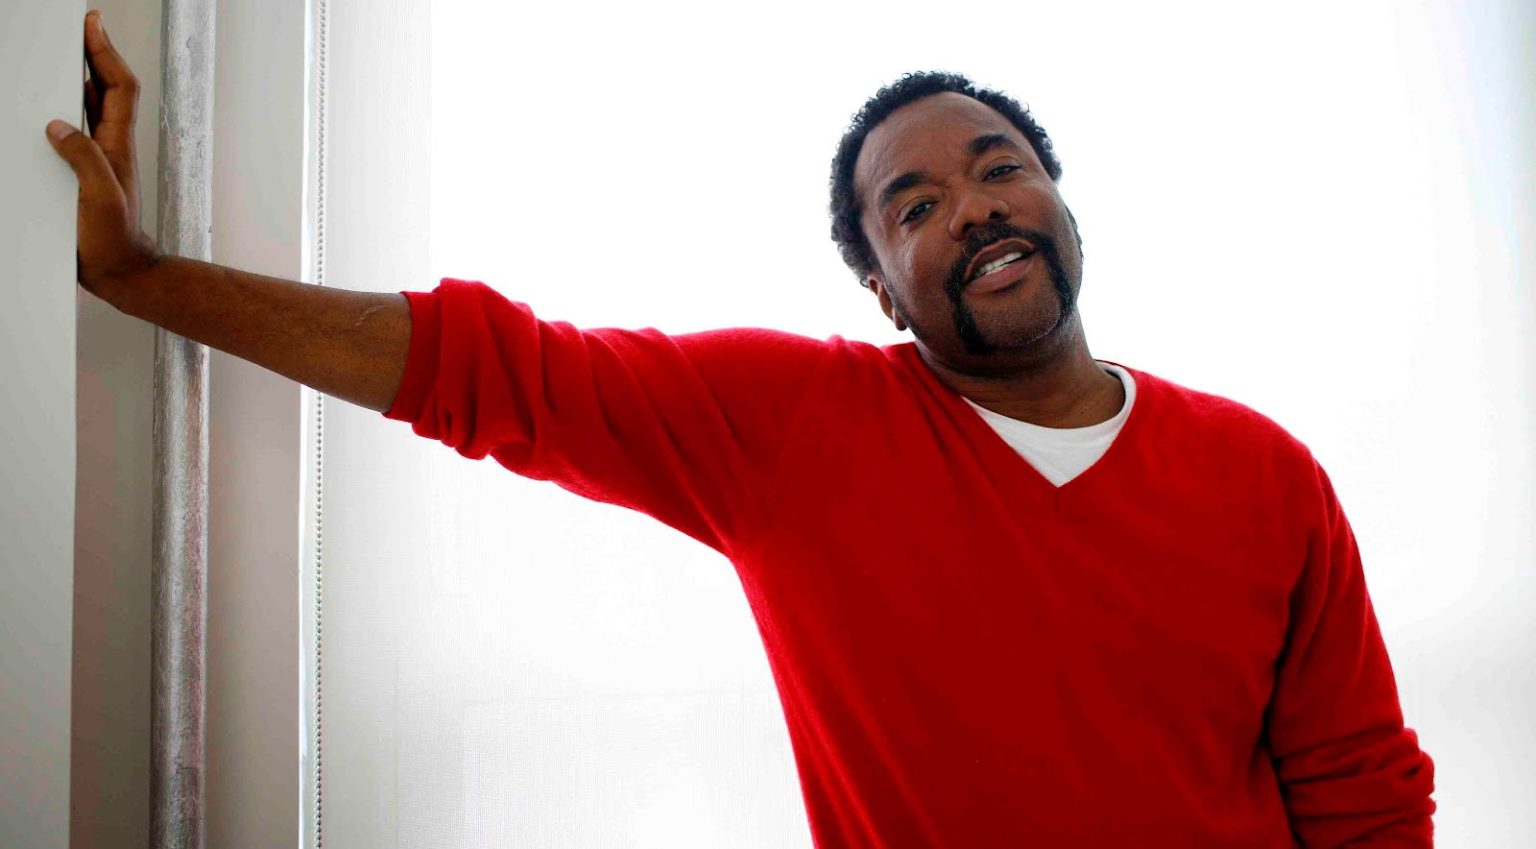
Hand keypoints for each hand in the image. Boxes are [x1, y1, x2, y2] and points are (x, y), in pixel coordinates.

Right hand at [45, 9, 160, 297]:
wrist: (118, 271)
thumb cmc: (113, 239)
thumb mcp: (99, 197)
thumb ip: (83, 160)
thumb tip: (58, 126)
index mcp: (116, 144)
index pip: (117, 87)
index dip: (106, 53)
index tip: (92, 24)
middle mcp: (109, 145)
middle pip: (103, 88)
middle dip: (91, 55)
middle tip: (75, 28)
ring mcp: (97, 157)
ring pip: (88, 108)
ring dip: (76, 78)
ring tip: (61, 53)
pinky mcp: (82, 172)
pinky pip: (73, 132)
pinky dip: (62, 110)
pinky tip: (49, 105)